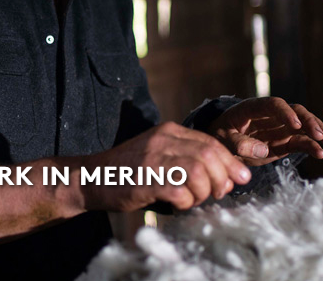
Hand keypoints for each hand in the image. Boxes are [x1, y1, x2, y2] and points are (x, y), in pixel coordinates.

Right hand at [83, 122, 250, 211]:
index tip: (241, 177)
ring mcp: (153, 159)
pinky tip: (179, 204)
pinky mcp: (146, 180)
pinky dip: (187, 202)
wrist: (94, 176)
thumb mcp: (159, 153)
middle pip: (209, 155)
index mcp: (168, 131)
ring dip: (204, 192)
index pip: (210, 142)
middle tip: (219, 193)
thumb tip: (226, 177)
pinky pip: (180, 191)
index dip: (230, 162)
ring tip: (195, 199)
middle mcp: (162, 140)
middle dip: (222, 178)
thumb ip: (189, 159)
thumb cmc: (131, 169)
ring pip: (199, 172)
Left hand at [209, 97, 322, 165]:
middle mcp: (269, 115)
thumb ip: (238, 143)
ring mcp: (278, 128)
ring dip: (313, 131)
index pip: (272, 104)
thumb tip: (261, 149)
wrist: (222, 145)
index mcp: (251, 108)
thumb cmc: (220, 135)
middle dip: (306, 120)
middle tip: (317, 134)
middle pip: (293, 110)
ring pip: (301, 125)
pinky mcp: (283, 142)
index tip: (294, 124)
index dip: (285, 112)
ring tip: (321, 142)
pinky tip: (319, 153)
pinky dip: (310, 146)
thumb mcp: (222, 139)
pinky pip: (299, 142)